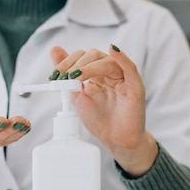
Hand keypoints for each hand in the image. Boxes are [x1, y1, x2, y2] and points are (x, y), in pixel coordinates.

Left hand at [49, 45, 157, 176]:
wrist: (114, 139)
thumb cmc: (98, 119)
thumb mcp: (76, 95)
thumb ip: (67, 75)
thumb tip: (54, 50)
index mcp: (95, 73)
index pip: (82, 56)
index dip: (67, 62)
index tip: (55, 75)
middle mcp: (110, 72)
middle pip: (94, 55)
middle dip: (76, 64)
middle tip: (65, 77)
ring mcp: (123, 78)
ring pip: (107, 61)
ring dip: (89, 66)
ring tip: (76, 76)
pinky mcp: (135, 86)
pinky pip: (130, 68)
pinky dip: (121, 58)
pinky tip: (112, 51)